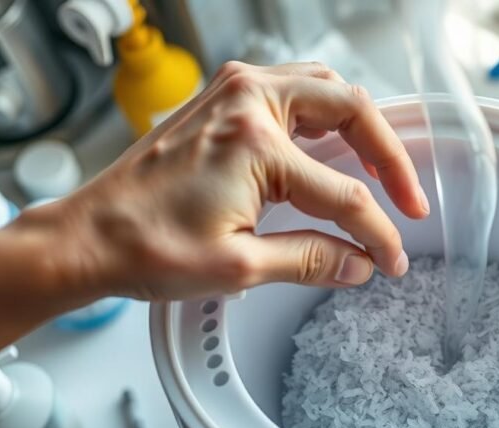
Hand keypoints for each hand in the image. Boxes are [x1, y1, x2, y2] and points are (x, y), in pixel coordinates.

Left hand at [28, 61, 427, 300]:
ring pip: (324, 88)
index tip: (391, 260)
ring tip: (379, 168)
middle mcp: (247, 104)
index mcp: (255, 145)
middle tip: (409, 200)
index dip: (377, 232)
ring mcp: (232, 94)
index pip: (344, 194)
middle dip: (389, 157)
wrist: (89, 237)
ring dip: (360, 125)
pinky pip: (292, 88)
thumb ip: (311, 260)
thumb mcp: (239, 267)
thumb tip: (359, 264)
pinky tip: (333, 143)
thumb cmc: (145, 247)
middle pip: (350, 112)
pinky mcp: (221, 100)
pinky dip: (324, 113)